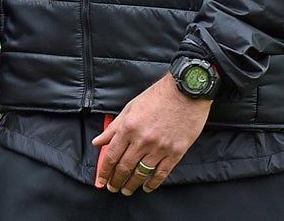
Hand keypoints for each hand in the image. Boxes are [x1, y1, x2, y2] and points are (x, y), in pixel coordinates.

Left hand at [91, 73, 210, 194]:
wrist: (185, 92)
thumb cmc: (157, 97)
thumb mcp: (130, 108)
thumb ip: (113, 127)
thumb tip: (98, 142)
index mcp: (128, 128)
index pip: (112, 155)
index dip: (105, 170)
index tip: (101, 180)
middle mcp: (142, 140)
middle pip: (124, 167)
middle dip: (115, 180)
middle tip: (112, 188)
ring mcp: (159, 148)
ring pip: (141, 173)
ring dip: (132, 184)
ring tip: (126, 190)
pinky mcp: (175, 152)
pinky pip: (161, 173)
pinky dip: (152, 183)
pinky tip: (147, 187)